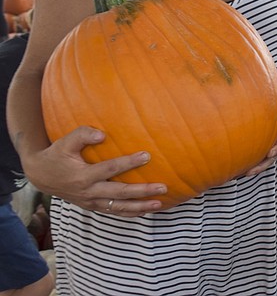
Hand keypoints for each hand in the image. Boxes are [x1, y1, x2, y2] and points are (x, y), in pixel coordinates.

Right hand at [26, 126, 166, 216]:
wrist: (41, 175)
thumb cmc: (57, 155)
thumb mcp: (65, 142)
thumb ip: (82, 135)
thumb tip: (102, 135)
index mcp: (83, 176)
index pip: (110, 169)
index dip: (128, 163)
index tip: (147, 156)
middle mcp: (88, 192)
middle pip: (119, 193)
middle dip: (142, 191)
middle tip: (163, 187)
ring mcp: (91, 202)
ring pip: (119, 207)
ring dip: (140, 207)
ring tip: (159, 204)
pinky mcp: (93, 206)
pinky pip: (114, 212)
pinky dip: (130, 213)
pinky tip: (146, 210)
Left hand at [245, 84, 276, 175]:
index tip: (270, 153)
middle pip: (272, 156)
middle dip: (261, 166)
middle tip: (249, 172)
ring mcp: (270, 142)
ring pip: (263, 158)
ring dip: (252, 168)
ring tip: (238, 175)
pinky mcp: (262, 141)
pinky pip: (255, 153)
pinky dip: (247, 160)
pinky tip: (234, 166)